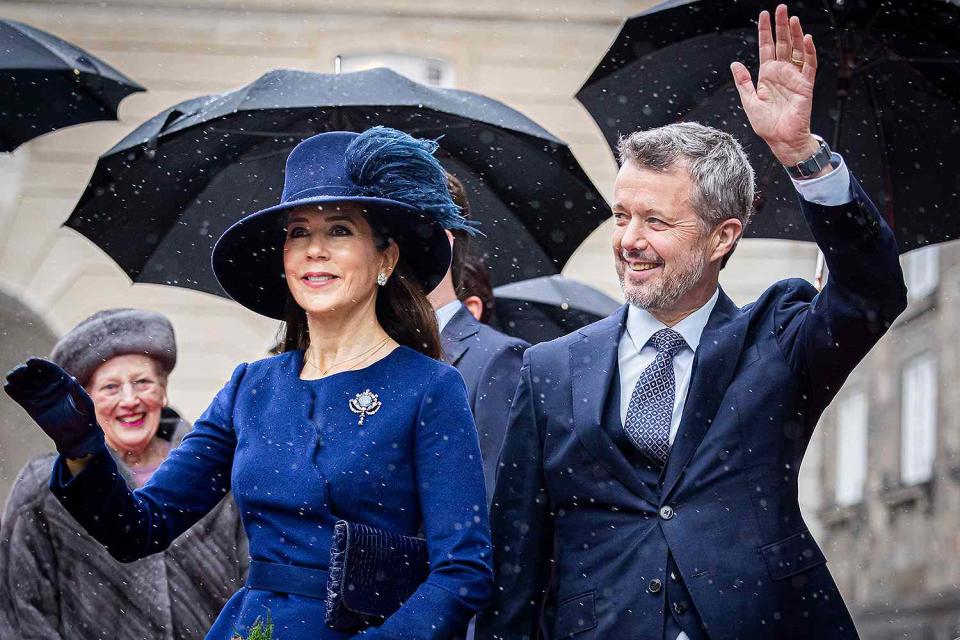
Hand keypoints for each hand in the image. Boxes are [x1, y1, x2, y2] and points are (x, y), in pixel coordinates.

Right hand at [4, 358, 103, 458]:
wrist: (76, 434)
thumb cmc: (84, 417)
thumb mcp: (84, 404)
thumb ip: (78, 392)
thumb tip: (72, 379)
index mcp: (64, 381)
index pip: (50, 369)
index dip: (40, 363)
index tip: (30, 361)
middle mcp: (51, 387)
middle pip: (36, 374)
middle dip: (25, 370)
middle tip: (17, 370)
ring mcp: (41, 396)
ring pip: (26, 384)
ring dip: (17, 378)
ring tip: (10, 376)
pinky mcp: (33, 407)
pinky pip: (21, 397)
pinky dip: (14, 391)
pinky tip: (8, 386)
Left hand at [731, 4, 819, 166]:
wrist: (781, 139)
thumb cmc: (767, 125)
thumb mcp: (749, 101)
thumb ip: (743, 82)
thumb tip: (735, 64)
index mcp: (767, 75)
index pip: (766, 47)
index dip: (765, 32)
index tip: (764, 15)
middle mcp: (781, 73)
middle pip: (782, 44)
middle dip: (782, 26)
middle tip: (781, 9)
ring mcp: (794, 77)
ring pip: (796, 50)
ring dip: (796, 34)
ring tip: (793, 19)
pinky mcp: (806, 85)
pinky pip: (809, 65)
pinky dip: (809, 52)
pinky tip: (807, 39)